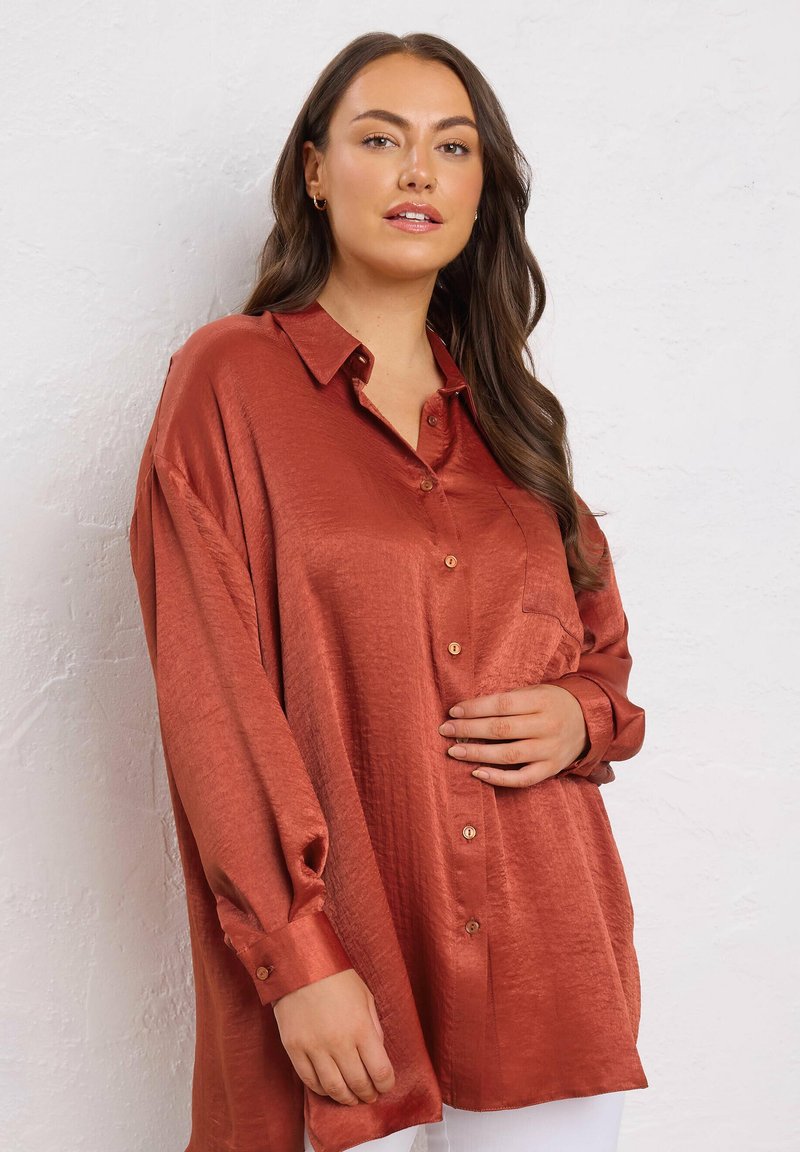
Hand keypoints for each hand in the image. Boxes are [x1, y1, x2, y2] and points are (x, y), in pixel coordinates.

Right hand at [272, 967, 394, 1105]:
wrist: (298, 964)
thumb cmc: (335, 976)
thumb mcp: (365, 996)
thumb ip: (373, 1027)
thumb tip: (377, 1053)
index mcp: (361, 1027)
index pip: (380, 1071)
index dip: (386, 1084)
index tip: (385, 1085)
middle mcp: (339, 1042)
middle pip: (358, 1084)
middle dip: (368, 1094)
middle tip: (370, 1095)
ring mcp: (314, 1047)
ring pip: (334, 1089)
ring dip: (346, 1099)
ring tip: (351, 1097)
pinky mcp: (294, 1049)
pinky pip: (310, 1080)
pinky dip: (322, 1090)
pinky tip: (329, 1087)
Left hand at [437, 683, 589, 787]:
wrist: (590, 720)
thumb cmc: (552, 703)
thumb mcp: (535, 691)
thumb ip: (508, 700)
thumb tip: (468, 710)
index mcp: (541, 701)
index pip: (502, 705)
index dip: (475, 709)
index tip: (453, 711)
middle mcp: (547, 726)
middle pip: (501, 729)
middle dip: (469, 730)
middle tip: (445, 730)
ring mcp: (550, 749)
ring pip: (508, 754)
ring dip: (477, 754)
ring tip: (454, 751)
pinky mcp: (551, 768)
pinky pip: (522, 778)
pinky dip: (499, 778)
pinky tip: (477, 773)